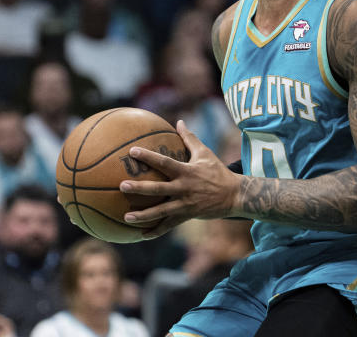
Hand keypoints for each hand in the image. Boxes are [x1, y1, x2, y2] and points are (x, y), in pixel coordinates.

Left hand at [119, 121, 241, 238]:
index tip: (132, 151)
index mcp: (187, 171)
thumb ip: (190, 138)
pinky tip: (141, 235)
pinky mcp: (187, 216)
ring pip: (161, 211)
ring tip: (126, 217)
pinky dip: (156, 231)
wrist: (234, 195)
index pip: (164, 162)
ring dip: (143, 215)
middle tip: (122, 186)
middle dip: (140, 188)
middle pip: (158, 188)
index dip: (148, 156)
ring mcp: (185, 204)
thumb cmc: (217, 171)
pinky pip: (169, 225)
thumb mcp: (205, 153)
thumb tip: (179, 121)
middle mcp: (184, 188)